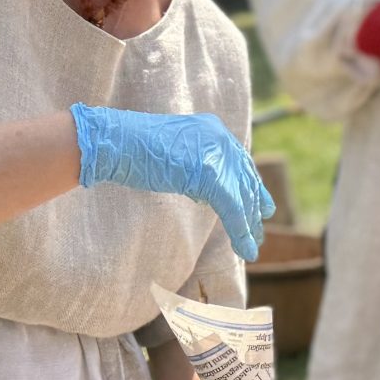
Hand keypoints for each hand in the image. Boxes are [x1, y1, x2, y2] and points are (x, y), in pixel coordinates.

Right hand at [71, 105, 272, 259]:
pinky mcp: (209, 173)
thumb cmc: (133, 149)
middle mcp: (221, 138)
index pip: (241, 163)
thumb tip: (208, 191)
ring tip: (251, 248)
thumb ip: (196, 167)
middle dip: (253, 209)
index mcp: (213, 130)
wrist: (117, 142)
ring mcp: (216, 154)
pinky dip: (239, 231)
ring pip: (241, 196)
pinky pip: (232, 207)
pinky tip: (244, 249)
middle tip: (258, 234)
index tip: (262, 209)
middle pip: (246, 180)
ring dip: (248, 226)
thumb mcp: (176, 155)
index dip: (252, 188)